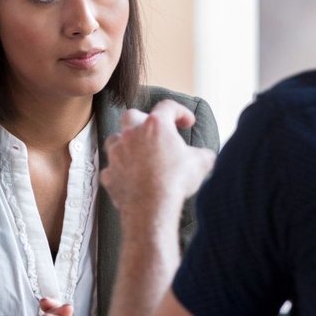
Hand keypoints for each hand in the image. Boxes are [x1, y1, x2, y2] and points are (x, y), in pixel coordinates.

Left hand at [101, 99, 215, 215]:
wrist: (152, 208)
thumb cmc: (176, 181)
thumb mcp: (201, 163)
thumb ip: (203, 154)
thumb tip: (206, 156)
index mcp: (155, 126)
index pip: (168, 107)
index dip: (180, 112)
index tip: (187, 122)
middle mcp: (132, 134)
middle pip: (132, 116)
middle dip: (143, 120)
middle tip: (155, 132)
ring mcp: (117, 154)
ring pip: (115, 139)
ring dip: (126, 144)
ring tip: (139, 154)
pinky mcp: (109, 174)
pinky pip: (112, 169)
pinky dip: (120, 171)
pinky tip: (131, 178)